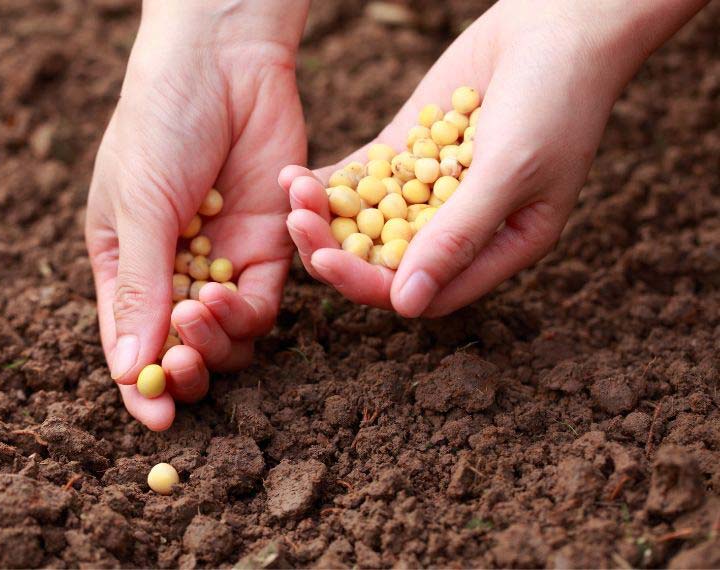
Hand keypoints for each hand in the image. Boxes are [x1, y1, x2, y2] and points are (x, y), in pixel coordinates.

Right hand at [86, 2, 307, 429]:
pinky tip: (237, 279)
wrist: (224, 65)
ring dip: (221, 334)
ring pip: (231, 335)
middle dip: (187, 362)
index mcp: (125, 265)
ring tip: (207, 301)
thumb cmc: (159, 127)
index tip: (158, 420)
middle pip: (184, 348)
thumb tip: (130, 373)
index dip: (142, 388)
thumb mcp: (138, 207)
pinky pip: (268, 299)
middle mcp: (175, 272)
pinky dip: (256, 302)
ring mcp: (224, 261)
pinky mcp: (270, 247)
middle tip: (187, 357)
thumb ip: (140, 288)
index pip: (129, 344)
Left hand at [281, 0, 705, 317]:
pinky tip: (294, 175)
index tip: (328, 262)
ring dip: (325, 217)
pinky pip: (360, 181)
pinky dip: (328, 182)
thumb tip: (407, 305)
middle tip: (296, 226)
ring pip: (366, 224)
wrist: (556, 22)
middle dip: (337, 251)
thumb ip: (459, 236)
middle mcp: (459, 229)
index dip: (373, 287)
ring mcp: (428, 191)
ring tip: (293, 194)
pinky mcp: (406, 154)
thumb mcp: (509, 171)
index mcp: (498, 250)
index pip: (427, 293)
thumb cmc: (553, 101)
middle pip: (387, 264)